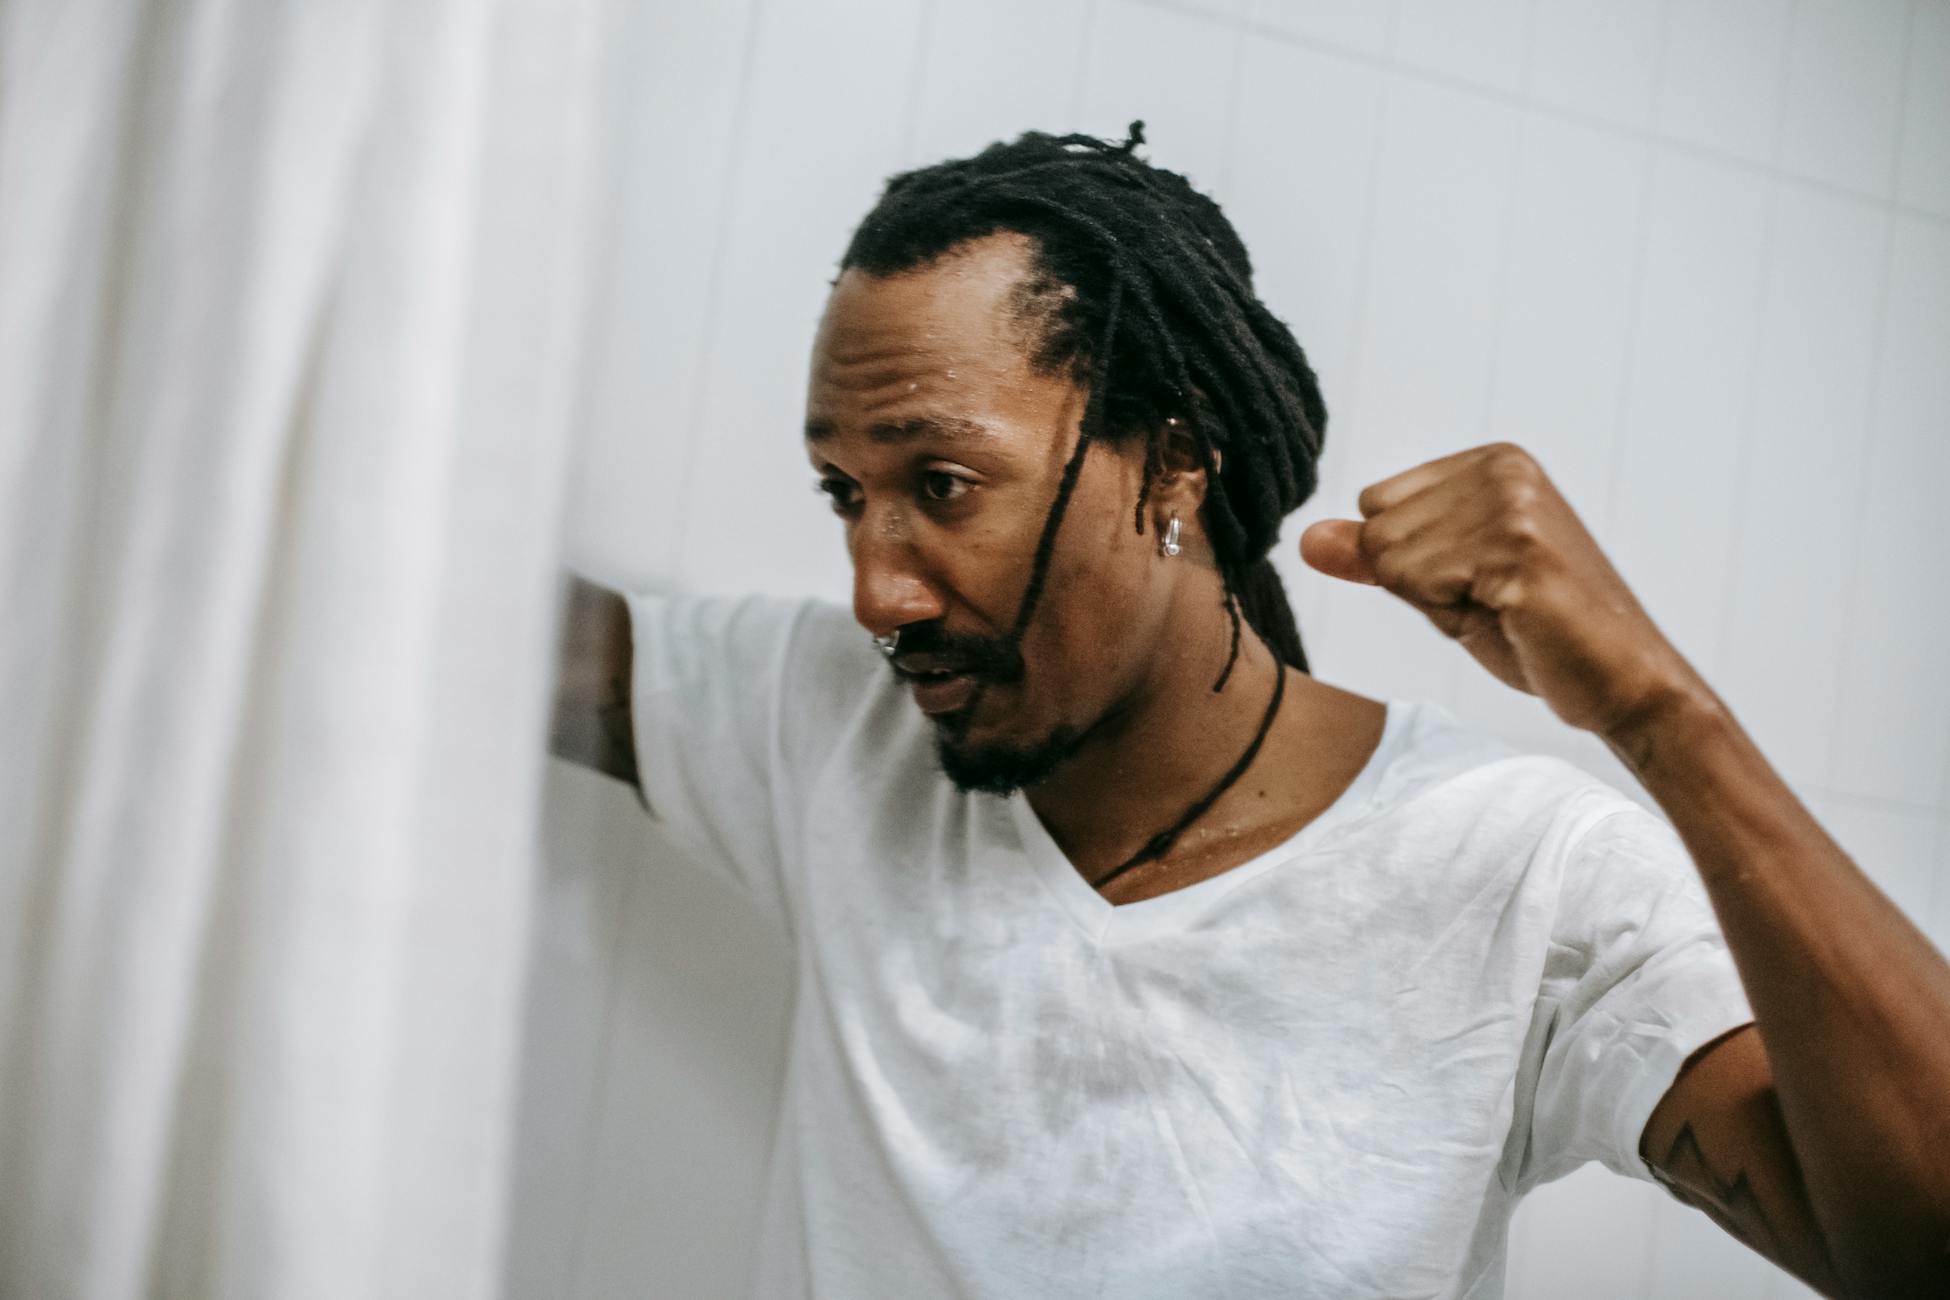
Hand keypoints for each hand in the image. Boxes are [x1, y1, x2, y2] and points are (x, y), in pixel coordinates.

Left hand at [1299, 442, 1703, 738]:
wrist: (1622, 681)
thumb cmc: (1536, 633)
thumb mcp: (1443, 587)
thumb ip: (1375, 558)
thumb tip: (1307, 539)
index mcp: (1492, 461)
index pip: (1377, 504)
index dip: (1412, 564)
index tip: (1479, 582)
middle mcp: (1503, 468)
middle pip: (1378, 530)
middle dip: (1420, 584)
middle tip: (1494, 603)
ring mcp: (1512, 505)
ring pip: (1391, 559)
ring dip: (1440, 603)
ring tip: (1506, 610)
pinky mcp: (1517, 549)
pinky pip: (1419, 583)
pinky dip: (1455, 615)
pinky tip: (1514, 617)